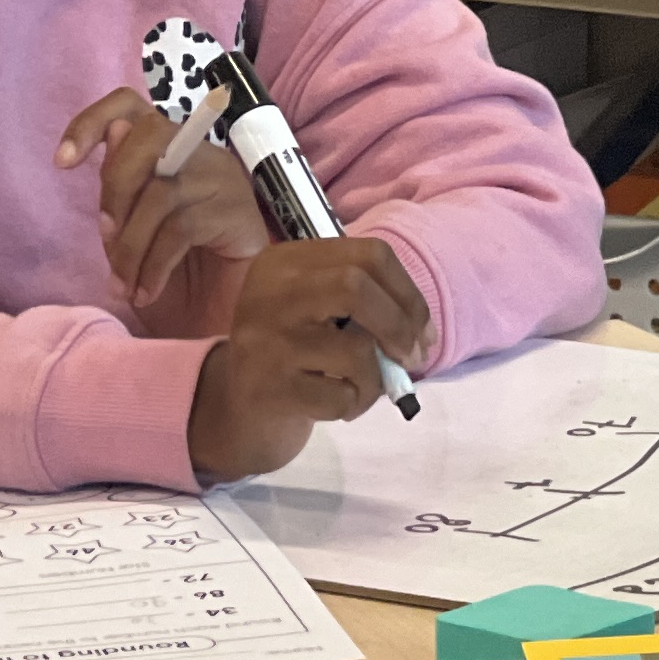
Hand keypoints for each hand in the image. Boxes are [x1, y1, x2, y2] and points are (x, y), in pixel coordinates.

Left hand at [60, 89, 271, 309]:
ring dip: (131, 246)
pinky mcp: (240, 213)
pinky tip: (146, 291)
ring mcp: (224, 180)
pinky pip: (181, 229)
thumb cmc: (178, 280)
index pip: (129, 107)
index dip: (91, 122)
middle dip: (115, 190)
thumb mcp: (132, 237)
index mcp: (169, 151)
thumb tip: (111, 135)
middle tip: (105, 236)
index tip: (63, 162)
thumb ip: (119, 193)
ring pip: (161, 191)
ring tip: (123, 286)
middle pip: (148, 136)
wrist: (225, 324)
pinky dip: (153, 266)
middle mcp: (200, 154)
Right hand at [186, 238, 431, 482]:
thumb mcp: (316, 308)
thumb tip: (420, 334)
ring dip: (377, 379)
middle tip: (412, 357)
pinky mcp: (268, 388)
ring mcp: (265, 340)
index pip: (368, 253)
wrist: (236, 405)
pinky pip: (340, 397)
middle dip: (400, 325)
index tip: (422, 330)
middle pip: (356, 286)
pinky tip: (337, 406)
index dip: (409, 293)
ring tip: (361, 388)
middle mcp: (270, 292)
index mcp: (286, 261)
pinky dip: (354, 406)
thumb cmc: (292, 350)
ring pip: (355, 351)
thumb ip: (364, 304)